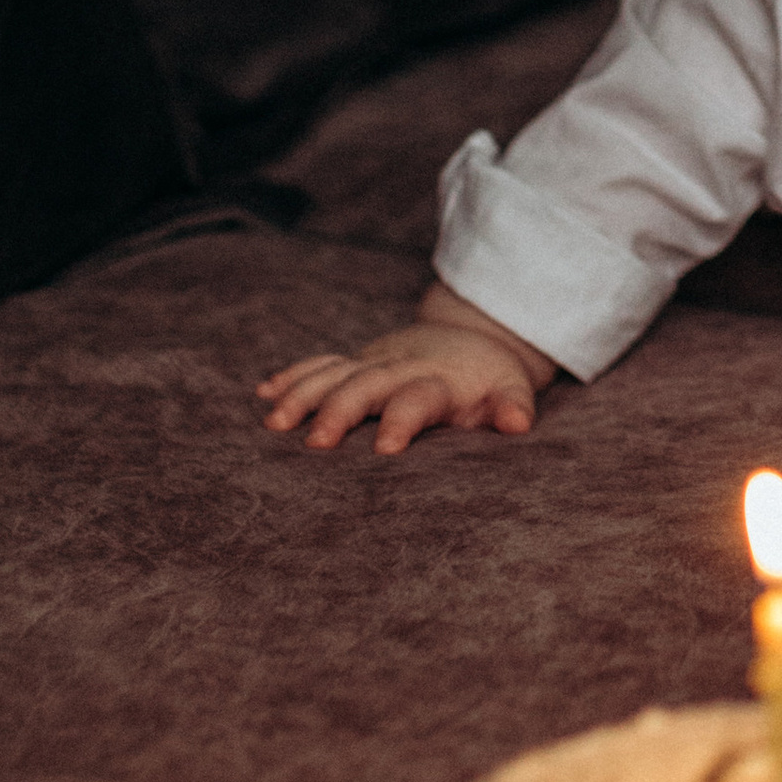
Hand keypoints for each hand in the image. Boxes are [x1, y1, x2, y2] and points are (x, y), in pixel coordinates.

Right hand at [257, 294, 550, 456]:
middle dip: (339, 411)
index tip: (384, 449)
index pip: (417, 398)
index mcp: (438, 381)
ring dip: (303, 394)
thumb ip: (512, 406)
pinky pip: (320, 364)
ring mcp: (373, 362)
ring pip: (332, 373)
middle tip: (316, 443)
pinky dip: (292, 376)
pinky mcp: (356, 361)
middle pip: (363, 385)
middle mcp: (399, 368)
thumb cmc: (490, 376)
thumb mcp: (512, 388)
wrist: (472, 333)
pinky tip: (264, 393)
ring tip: (275, 423)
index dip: (402, 420)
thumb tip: (518, 424)